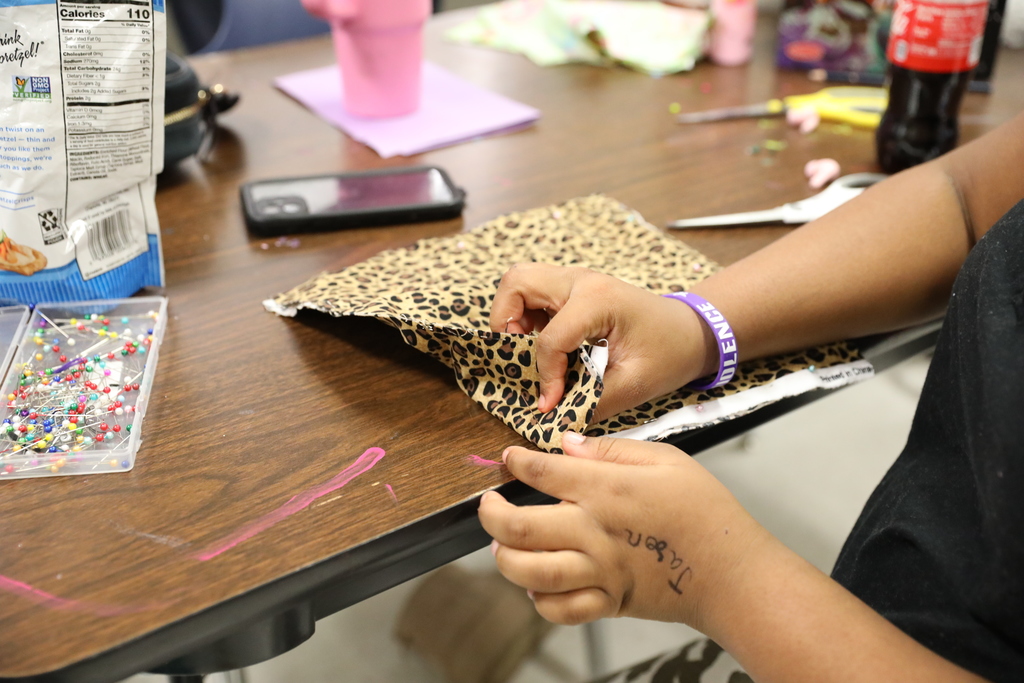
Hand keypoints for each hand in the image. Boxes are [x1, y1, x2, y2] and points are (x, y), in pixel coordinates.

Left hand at [477, 432, 768, 628]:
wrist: (732, 572)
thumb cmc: (704, 510)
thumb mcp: (665, 459)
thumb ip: (611, 449)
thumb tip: (566, 443)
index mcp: (605, 489)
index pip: (541, 471)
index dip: (516, 462)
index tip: (508, 459)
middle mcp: (592, 531)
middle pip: (518, 526)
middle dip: (491, 515)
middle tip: (488, 506)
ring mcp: (597, 571)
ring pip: (528, 571)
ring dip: (505, 559)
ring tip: (501, 547)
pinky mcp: (607, 602)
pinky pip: (558, 609)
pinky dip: (538, 600)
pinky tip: (537, 584)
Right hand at [489, 264, 716, 421]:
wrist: (691, 331)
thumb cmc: (670, 352)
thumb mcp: (635, 385)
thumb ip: (592, 402)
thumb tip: (554, 416)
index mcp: (600, 300)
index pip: (549, 337)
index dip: (544, 375)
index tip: (549, 402)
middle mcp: (582, 281)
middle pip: (516, 282)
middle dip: (505, 321)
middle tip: (517, 356)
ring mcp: (576, 280)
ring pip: (519, 283)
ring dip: (513, 317)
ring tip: (529, 351)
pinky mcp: (573, 290)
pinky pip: (533, 294)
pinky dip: (526, 318)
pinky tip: (546, 346)